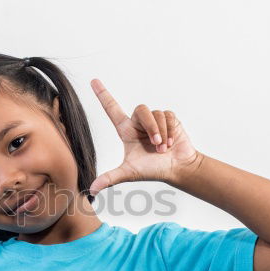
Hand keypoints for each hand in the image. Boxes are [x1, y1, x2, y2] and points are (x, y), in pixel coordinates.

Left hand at [87, 79, 201, 196]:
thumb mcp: (129, 173)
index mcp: (126, 130)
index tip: (93, 81)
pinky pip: (168, 117)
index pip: (112, 109)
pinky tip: (171, 143)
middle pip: (140, 110)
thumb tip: (91, 190)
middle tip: (156, 146)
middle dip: (151, 128)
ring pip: (156, 114)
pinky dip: (170, 131)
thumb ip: (110, 178)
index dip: (103, 94)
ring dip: (161, 133)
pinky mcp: (169, 119)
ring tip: (163, 148)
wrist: (177, 169)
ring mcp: (155, 120)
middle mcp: (139, 123)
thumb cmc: (152, 170)